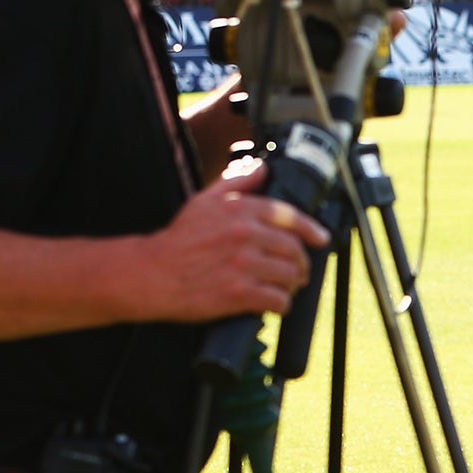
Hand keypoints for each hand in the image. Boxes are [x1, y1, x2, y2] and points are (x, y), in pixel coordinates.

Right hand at [141, 163, 329, 319]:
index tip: (320, 239)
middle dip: (301, 263)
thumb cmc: (179, 239)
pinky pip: (277, 300)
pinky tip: (274, 303)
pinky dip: (281, 304)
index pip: (290, 217)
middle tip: (298, 271)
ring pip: (290, 275)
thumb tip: (262, 168)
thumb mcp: (204, 200)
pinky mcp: (239, 293)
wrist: (152, 274)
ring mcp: (243, 265)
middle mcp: (245, 235)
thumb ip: (236, 182)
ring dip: (292, 284)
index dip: (311, 229)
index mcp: (240, 210)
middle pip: (294, 249)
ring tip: (286, 287)